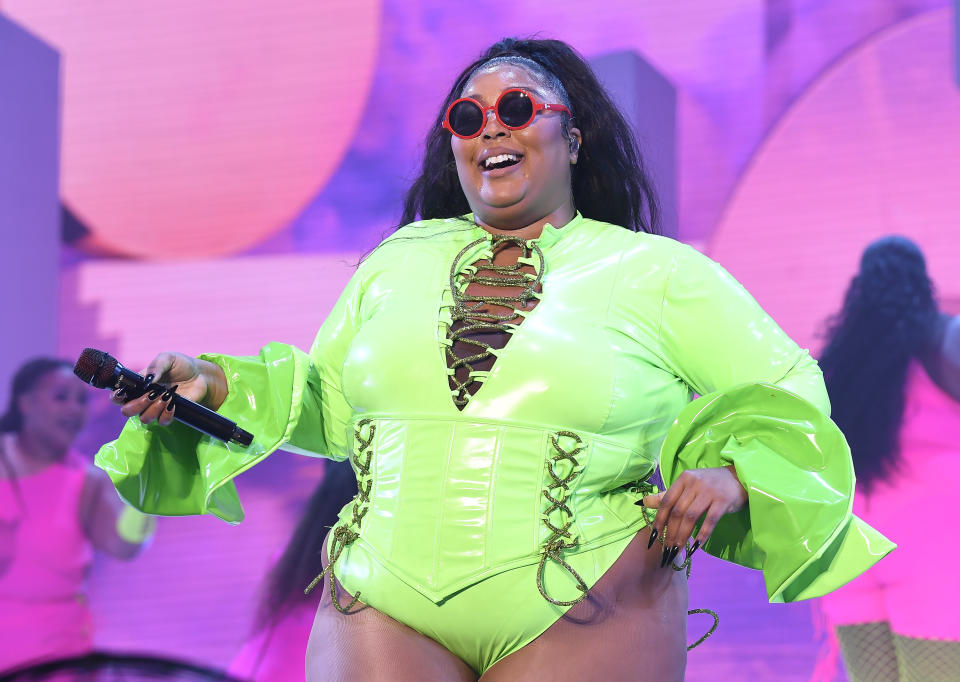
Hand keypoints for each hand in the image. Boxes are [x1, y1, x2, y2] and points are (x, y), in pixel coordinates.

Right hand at [112, 352, 226, 426]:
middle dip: (137, 405)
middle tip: (151, 395)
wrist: (200, 375)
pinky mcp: (169, 414)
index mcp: (138, 385)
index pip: (118, 396)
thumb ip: (156, 366)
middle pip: (127, 411)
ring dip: (155, 408)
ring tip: (167, 395)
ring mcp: (156, 408)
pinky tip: (174, 402)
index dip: (116, 397)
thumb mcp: (168, 358)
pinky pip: (162, 422)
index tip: (122, 394)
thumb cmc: (181, 365)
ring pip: (144, 418)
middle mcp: (143, 398)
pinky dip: (167, 413)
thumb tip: (147, 381)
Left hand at [641, 465, 746, 565]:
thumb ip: (667, 495)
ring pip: (691, 517)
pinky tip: (696, 547)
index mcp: (684, 479)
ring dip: (682, 536)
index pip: (667, 501)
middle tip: (666, 550)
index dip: (659, 520)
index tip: (654, 537)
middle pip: (677, 511)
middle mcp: (695, 483)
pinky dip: (702, 535)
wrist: (740, 477)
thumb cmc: (710, 483)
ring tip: (677, 550)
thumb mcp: (688, 485)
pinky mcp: (723, 501)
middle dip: (670, 533)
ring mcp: (709, 492)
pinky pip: (710, 521)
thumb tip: (643, 502)